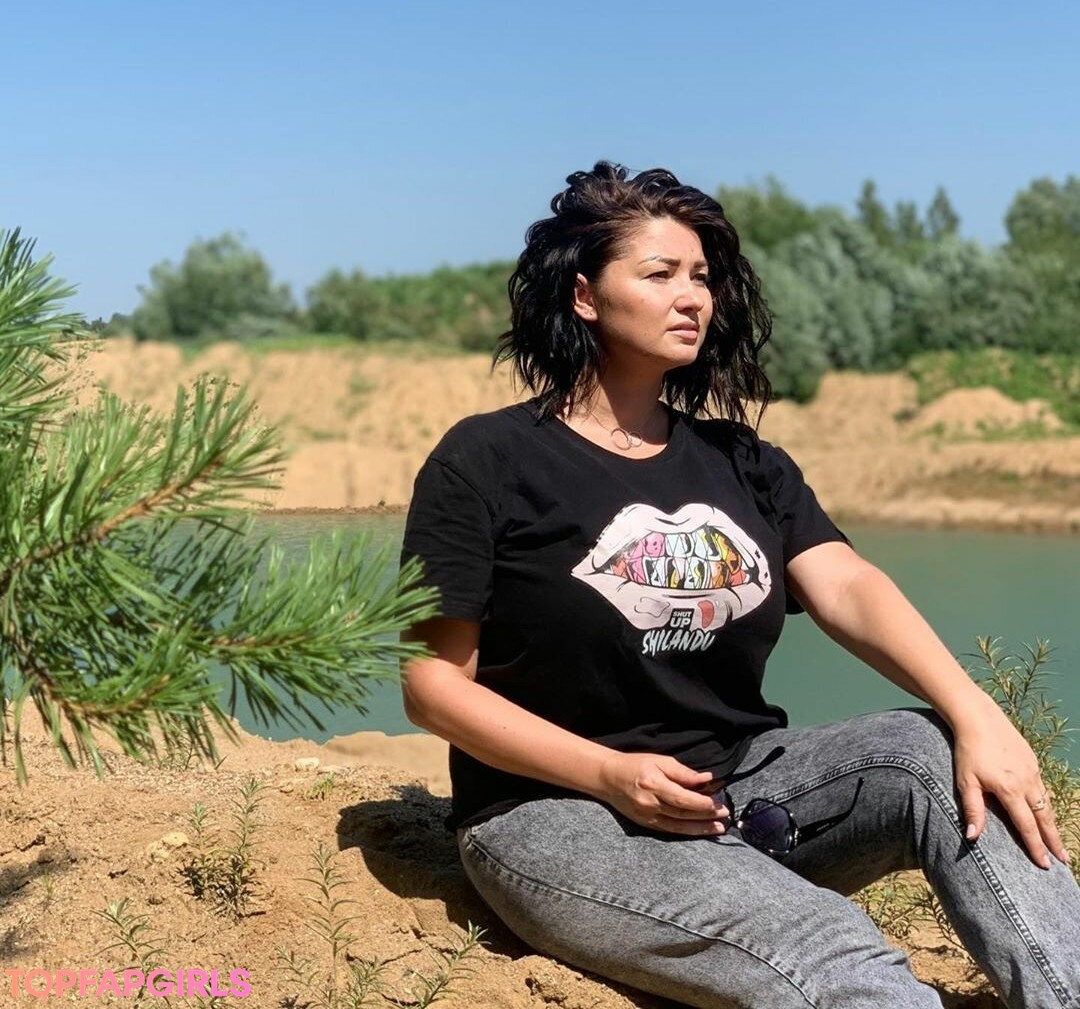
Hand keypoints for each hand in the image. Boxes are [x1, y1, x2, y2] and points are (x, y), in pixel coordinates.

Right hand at [593, 752, 727, 835]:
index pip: (683, 798)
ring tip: (719, 828)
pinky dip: (686, 831)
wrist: (608, 778)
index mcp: (653, 784)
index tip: (718, 802)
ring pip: (679, 826)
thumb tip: (706, 778)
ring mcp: (647, 816)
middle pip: (683, 813)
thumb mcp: (659, 760)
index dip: (702, 803)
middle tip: (724, 814)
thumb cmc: (635, 765)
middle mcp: (650, 803)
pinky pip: (669, 830)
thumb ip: (683, 772)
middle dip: (706, 815)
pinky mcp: (645, 824)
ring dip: (700, 828)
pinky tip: (699, 831)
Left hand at [954, 702, 1068, 868]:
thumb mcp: (966, 781)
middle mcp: (1026, 782)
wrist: (978, 717)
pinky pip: (1043, 788)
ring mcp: (1032, 770)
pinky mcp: (1032, 760)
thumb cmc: (967, 751)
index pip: (1026, 826)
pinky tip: (1045, 810)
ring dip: (1053, 823)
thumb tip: (973, 838)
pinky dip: (1047, 803)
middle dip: (1054, 841)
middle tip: (1064, 860)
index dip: (1036, 847)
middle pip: (1044, 818)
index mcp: (1010, 790)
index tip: (1045, 865)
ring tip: (1058, 841)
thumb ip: (972, 810)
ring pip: (1046, 803)